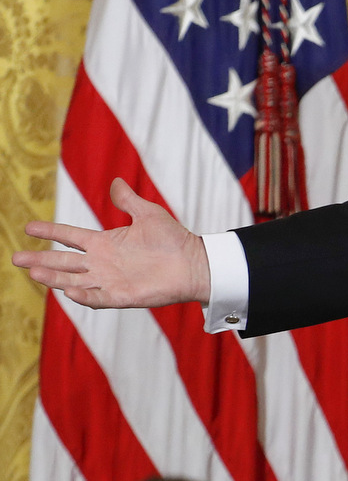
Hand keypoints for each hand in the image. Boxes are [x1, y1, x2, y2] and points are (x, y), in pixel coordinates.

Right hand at [11, 178, 210, 308]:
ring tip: (33, 272)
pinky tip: (69, 291)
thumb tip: (116, 182)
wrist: (196, 263)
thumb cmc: (174, 239)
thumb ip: (128, 201)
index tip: (28, 227)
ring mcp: (110, 281)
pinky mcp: (122, 296)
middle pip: (64, 262)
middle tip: (16, 258)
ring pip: (74, 280)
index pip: (70, 237)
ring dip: (54, 278)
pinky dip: (84, 295)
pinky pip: (98, 298)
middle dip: (40, 260)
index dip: (50, 232)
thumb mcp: (148, 214)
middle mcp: (102, 263)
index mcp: (105, 243)